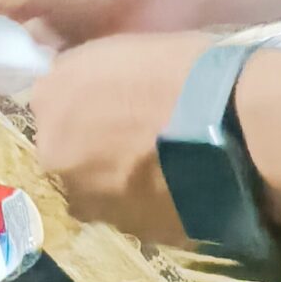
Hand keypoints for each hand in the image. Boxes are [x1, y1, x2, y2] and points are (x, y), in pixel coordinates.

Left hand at [25, 32, 216, 241]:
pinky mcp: (125, 231)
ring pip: (93, 188)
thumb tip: (78, 86)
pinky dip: (144, 205)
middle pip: (66, 150)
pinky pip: (128, 214)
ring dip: (116, 181)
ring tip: (161, 169)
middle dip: (93, 147)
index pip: (54, 103)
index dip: (85, 105)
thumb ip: (84, 74)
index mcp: (49, 98)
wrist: (231, 124)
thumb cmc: (180, 70)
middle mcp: (54, 153)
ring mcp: (87, 198)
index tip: (114, 106)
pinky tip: (175, 189)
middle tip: (138, 139)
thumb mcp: (116, 50)